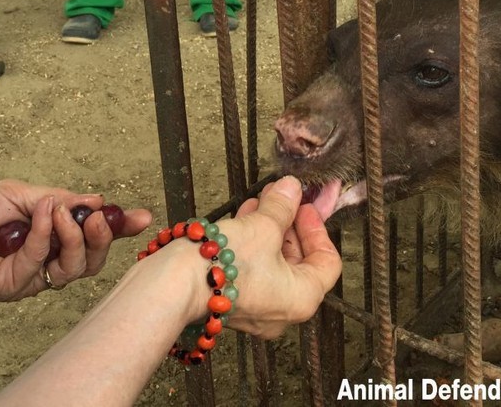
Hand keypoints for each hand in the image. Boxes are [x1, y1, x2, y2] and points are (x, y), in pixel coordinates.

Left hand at [0, 179, 150, 299]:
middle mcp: (47, 256)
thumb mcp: (21, 193)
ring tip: (65, 214)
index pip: (91, 234)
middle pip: (93, 259)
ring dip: (76, 238)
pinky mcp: (17, 288)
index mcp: (50, 232)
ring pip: (77, 269)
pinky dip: (45, 237)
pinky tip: (39, 217)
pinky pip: (43, 265)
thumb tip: (97, 199)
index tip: (141, 216)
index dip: (118, 228)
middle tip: (99, 217)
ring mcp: (33, 275)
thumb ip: (60, 199)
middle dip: (104, 237)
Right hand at [214, 176, 341, 339]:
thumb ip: (282, 206)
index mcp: (302, 298)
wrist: (173, 284)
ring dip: (270, 229)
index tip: (305, 205)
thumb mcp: (262, 225)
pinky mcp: (232, 301)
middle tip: (283, 197)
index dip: (317, 228)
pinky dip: (253, 244)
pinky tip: (243, 217)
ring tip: (261, 200)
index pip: (327, 262)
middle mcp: (282, 311)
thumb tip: (292, 188)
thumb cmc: (221, 263)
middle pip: (299, 261)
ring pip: (273, 264)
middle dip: (289, 224)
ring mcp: (256, 308)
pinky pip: (252, 270)